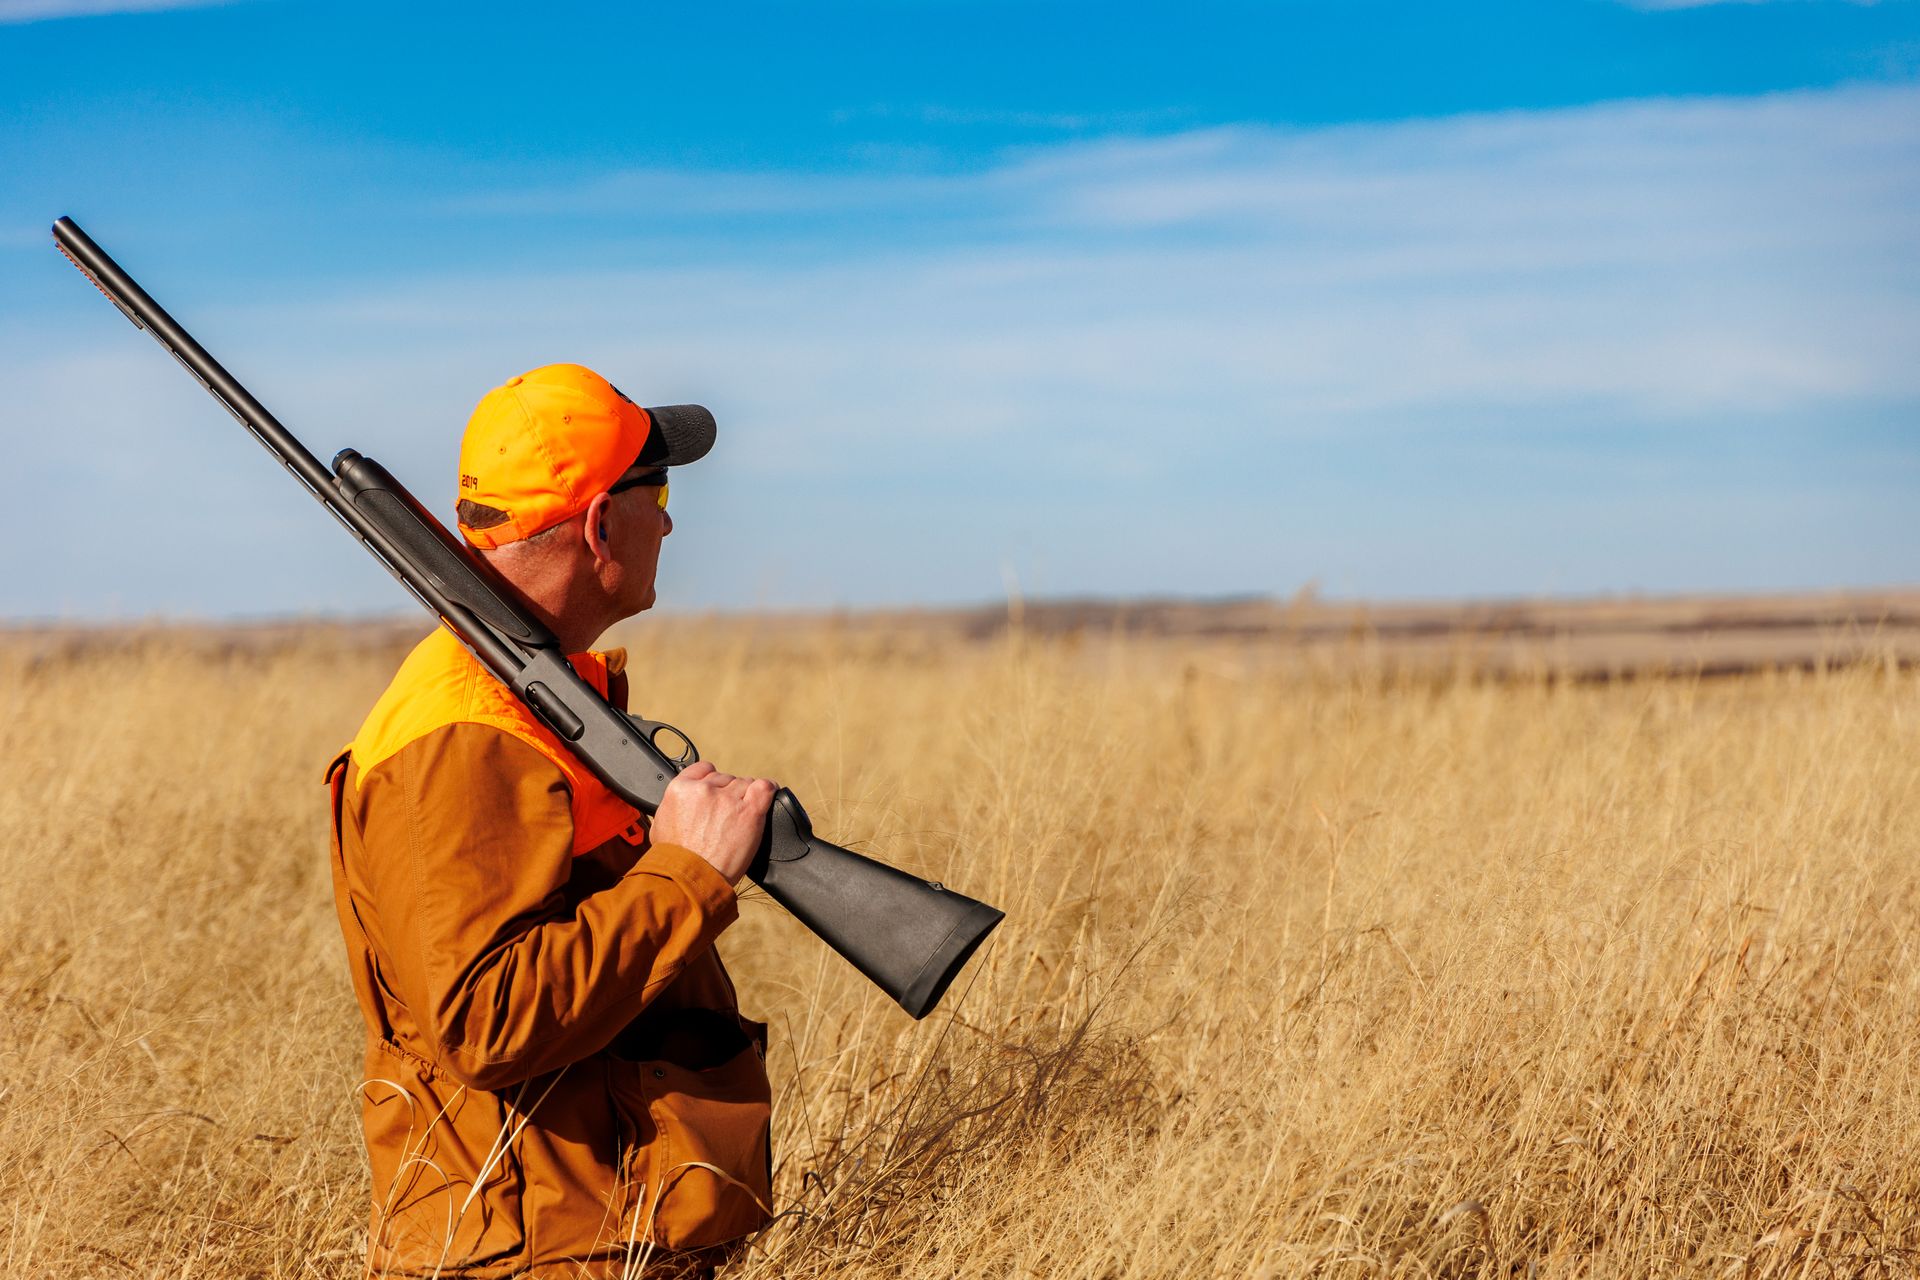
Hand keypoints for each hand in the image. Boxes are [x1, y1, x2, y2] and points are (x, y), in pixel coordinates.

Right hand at [649, 760, 776, 885]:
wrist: (689, 878)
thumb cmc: (673, 859)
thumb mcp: (660, 825)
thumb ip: (671, 805)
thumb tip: (680, 801)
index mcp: (680, 789)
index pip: (704, 769)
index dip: (712, 781)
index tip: (717, 792)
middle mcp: (704, 789)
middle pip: (726, 778)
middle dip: (728, 794)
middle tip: (727, 815)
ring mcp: (728, 799)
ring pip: (745, 784)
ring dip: (746, 797)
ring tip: (741, 817)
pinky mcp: (749, 812)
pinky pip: (765, 788)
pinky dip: (768, 789)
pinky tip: (768, 793)